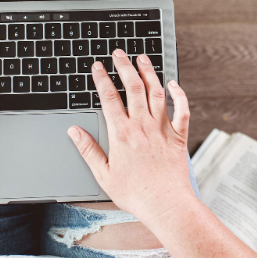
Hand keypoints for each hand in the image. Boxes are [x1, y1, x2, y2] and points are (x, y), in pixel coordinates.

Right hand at [68, 49, 195, 224]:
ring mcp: (163, 129)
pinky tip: (173, 83)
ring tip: (142, 58)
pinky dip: (179, 94)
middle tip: (119, 53)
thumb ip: (88, 150)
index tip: (97, 66)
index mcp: (122, 134)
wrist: (165, 204)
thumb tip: (74, 132)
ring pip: (156, 92)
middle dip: (124, 66)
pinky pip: (182, 109)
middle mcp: (143, 126)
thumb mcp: (103, 175)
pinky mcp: (178, 136)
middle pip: (133, 87)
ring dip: (149, 72)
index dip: (102, 78)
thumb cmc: (135, 193)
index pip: (109, 98)